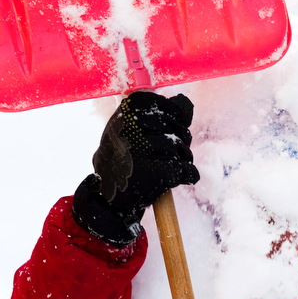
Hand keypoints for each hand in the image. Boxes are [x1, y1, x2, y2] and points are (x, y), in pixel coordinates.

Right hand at [73, 91, 199, 244]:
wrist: (108, 196)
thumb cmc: (124, 157)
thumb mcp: (132, 128)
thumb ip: (160, 112)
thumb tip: (185, 102)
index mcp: (127, 111)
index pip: (165, 105)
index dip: (173, 117)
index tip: (164, 130)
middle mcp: (133, 127)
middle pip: (177, 127)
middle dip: (179, 141)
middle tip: (165, 153)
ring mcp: (144, 150)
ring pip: (182, 149)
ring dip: (183, 159)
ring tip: (167, 165)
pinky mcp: (156, 173)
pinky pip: (187, 170)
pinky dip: (189, 175)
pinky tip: (180, 177)